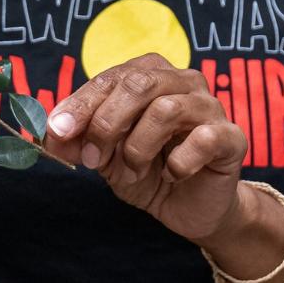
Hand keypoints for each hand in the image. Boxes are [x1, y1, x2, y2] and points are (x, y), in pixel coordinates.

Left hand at [42, 53, 247, 242]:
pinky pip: (202, 139)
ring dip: (138, 147)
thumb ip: (79, 140)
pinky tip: (171, 175)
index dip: (81, 104)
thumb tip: (52, 133)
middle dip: (107, 123)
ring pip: (165, 109)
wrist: (191, 208)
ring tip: (133, 171)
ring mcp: (210, 105)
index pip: (110, 78)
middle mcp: (182, 80)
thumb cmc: (148, 170)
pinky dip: (178, 162)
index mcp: (150, 74)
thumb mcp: (105, 156)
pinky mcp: (231, 137)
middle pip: (138, 83)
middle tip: (94, 160)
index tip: (59, 131)